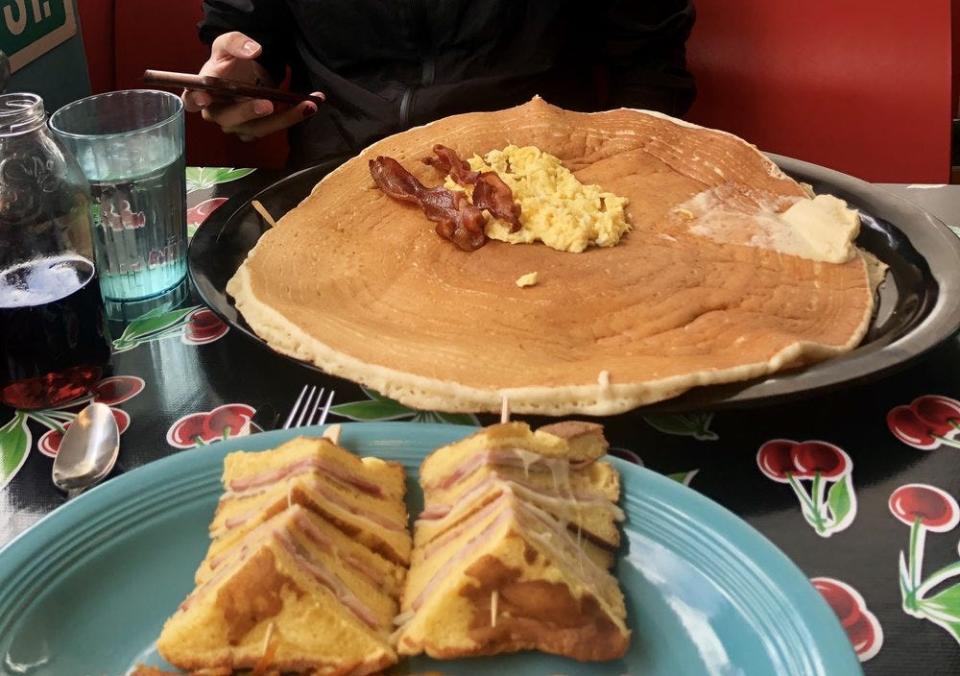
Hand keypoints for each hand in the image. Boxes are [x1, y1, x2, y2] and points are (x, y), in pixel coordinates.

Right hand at [182, 31, 319, 140]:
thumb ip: (236, 43)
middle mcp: (218, 114)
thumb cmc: (229, 62)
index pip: (192, 100)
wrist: (246, 73)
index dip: (196, 100)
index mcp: (203, 92)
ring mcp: (237, 126)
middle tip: (267, 105)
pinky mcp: (256, 130)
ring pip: (258, 128)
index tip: (205, 98)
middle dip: (249, 112)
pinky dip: (293, 117)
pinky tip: (309, 105)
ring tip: (307, 105)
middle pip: (230, 119)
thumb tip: (253, 50)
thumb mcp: (228, 44)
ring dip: (284, 118)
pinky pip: (273, 128)